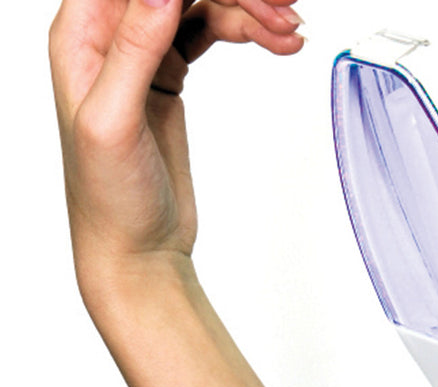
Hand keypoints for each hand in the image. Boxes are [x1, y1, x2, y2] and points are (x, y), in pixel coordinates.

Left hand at [49, 0, 302, 288]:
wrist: (137, 247)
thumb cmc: (109, 199)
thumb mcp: (113, 123)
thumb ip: (133, 50)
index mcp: (82, 34)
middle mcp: (111, 35)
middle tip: (284, 11)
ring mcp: (145, 53)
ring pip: (202, 1)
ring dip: (250, 12)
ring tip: (290, 33)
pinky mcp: (170, 73)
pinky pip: (211, 31)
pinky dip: (245, 32)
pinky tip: (275, 43)